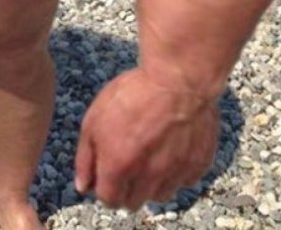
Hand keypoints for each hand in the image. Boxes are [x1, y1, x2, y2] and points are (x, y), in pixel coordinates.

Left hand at [74, 67, 218, 209]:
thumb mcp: (94, 118)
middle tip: (127, 161)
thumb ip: (86, 156)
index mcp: (119, 167)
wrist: (178, 78)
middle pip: (133, 202)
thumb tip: (83, 185)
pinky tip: (170, 146)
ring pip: (159, 195)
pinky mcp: (198, 165)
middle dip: (125, 187)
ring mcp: (175, 174)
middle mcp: (148, 178)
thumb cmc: (133, 92)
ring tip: (149, 153)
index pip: (108, 199)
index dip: (104, 185)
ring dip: (150, 183)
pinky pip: (183, 180)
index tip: (106, 171)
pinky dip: (175, 171)